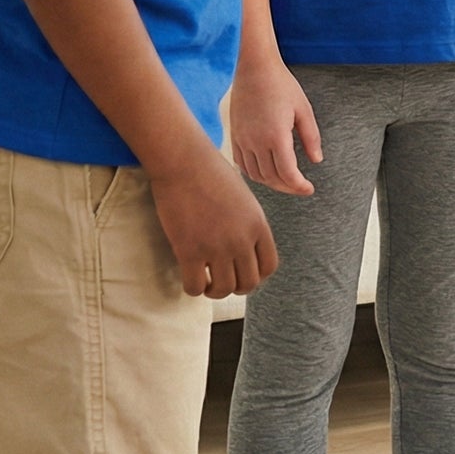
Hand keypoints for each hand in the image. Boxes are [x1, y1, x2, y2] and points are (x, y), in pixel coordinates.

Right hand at [148, 146, 278, 298]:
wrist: (186, 162)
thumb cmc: (212, 174)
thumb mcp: (244, 199)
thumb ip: (248, 224)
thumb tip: (245, 246)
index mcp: (258, 224)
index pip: (269, 266)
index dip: (256, 275)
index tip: (243, 273)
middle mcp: (242, 239)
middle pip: (248, 283)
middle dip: (235, 287)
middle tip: (221, 280)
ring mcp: (216, 247)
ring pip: (223, 289)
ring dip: (214, 291)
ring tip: (206, 282)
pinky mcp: (189, 251)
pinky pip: (195, 287)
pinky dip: (193, 288)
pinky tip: (189, 277)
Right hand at [230, 53, 322, 195]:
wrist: (254, 68)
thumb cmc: (282, 85)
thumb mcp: (303, 109)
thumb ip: (311, 137)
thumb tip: (316, 161)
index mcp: (276, 136)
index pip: (287, 174)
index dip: (299, 186)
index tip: (309, 189)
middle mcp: (256, 141)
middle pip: (271, 178)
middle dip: (288, 187)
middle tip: (301, 187)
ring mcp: (242, 140)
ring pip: (255, 175)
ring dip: (271, 182)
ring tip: (286, 180)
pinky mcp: (234, 136)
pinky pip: (242, 164)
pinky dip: (255, 173)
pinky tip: (266, 171)